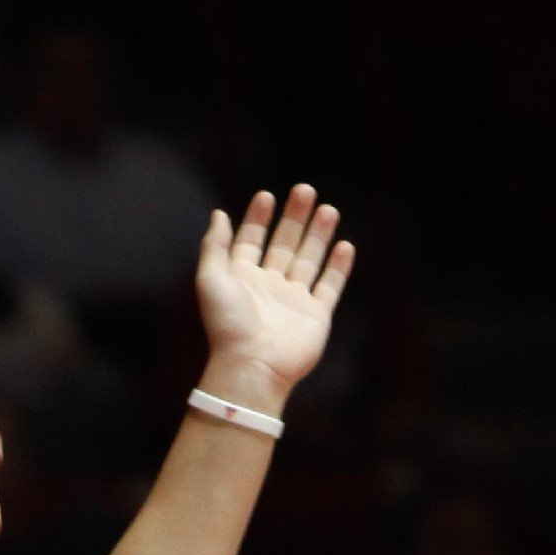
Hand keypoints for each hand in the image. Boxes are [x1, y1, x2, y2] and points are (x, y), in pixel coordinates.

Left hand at [190, 185, 355, 403]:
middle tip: (305, 190)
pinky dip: (338, 266)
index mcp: (241, 279)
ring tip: (328, 209)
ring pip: (309, 260)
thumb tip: (218, 214)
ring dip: (318, 234)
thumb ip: (214, 246)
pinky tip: (345, 244)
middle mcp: (268, 287)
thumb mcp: (210, 280)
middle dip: (294, 218)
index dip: (257, 219)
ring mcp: (293, 301)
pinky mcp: (316, 315)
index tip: (266, 195)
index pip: (250, 241)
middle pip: (284, 245)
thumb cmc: (227, 324)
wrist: (252, 365)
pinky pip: (330, 286)